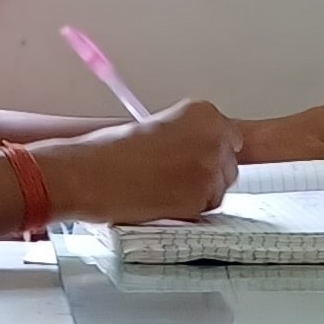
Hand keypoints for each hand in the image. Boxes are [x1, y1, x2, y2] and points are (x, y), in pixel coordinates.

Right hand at [38, 100, 243, 224]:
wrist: (93, 175)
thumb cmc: (111, 151)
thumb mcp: (156, 127)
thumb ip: (186, 136)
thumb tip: (198, 154)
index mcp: (202, 113)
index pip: (230, 137)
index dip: (211, 151)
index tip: (197, 158)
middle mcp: (213, 138)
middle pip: (229, 165)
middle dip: (208, 174)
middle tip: (174, 178)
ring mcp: (210, 170)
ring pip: (219, 189)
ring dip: (199, 193)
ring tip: (164, 189)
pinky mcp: (201, 200)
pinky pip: (205, 209)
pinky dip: (189, 210)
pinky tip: (163, 201)